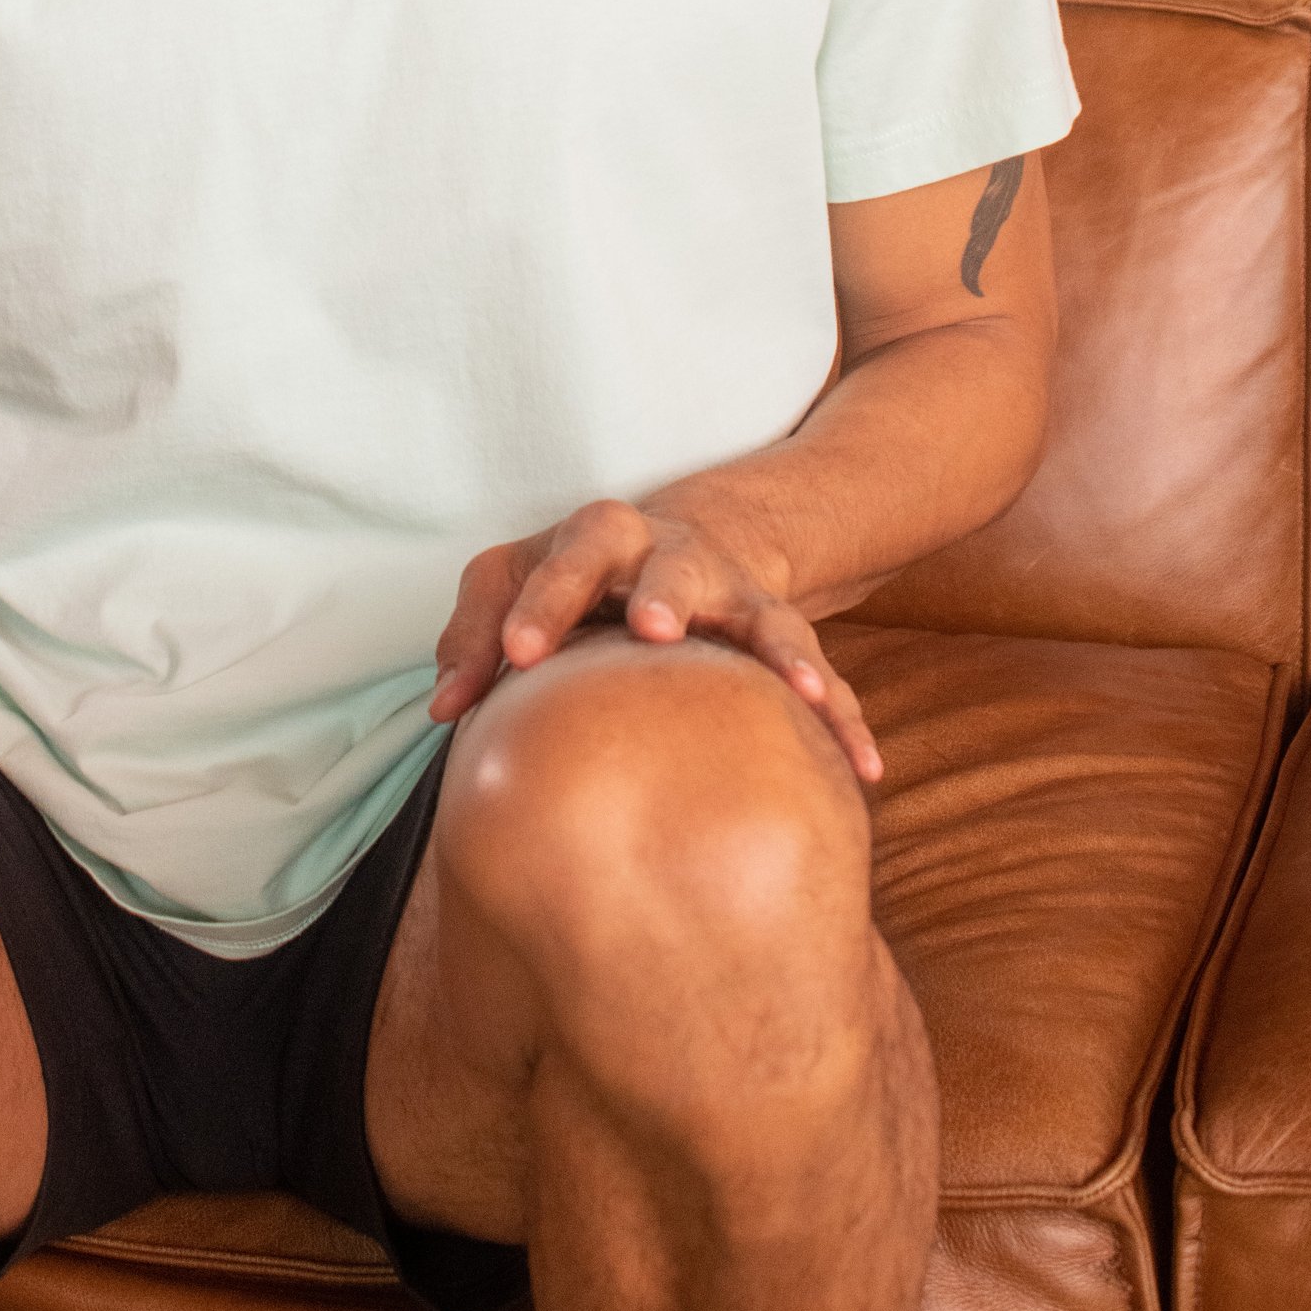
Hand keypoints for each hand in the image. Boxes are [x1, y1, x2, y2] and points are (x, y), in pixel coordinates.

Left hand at [428, 499, 881, 783]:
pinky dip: (847, 721)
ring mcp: (742, 597)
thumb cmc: (580, 578)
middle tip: (654, 628)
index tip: (516, 656)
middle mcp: (680, 559)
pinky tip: (863, 772)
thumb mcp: (518, 579)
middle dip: (667, 592)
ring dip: (784, 653)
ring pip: (769, 617)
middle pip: (675, 564)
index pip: (572, 553)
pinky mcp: (785, 641)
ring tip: (801, 694)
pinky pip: (827, 682)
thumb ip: (476, 634)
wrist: (687, 545)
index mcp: (607, 539)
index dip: (544, 599)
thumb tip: (446, 710)